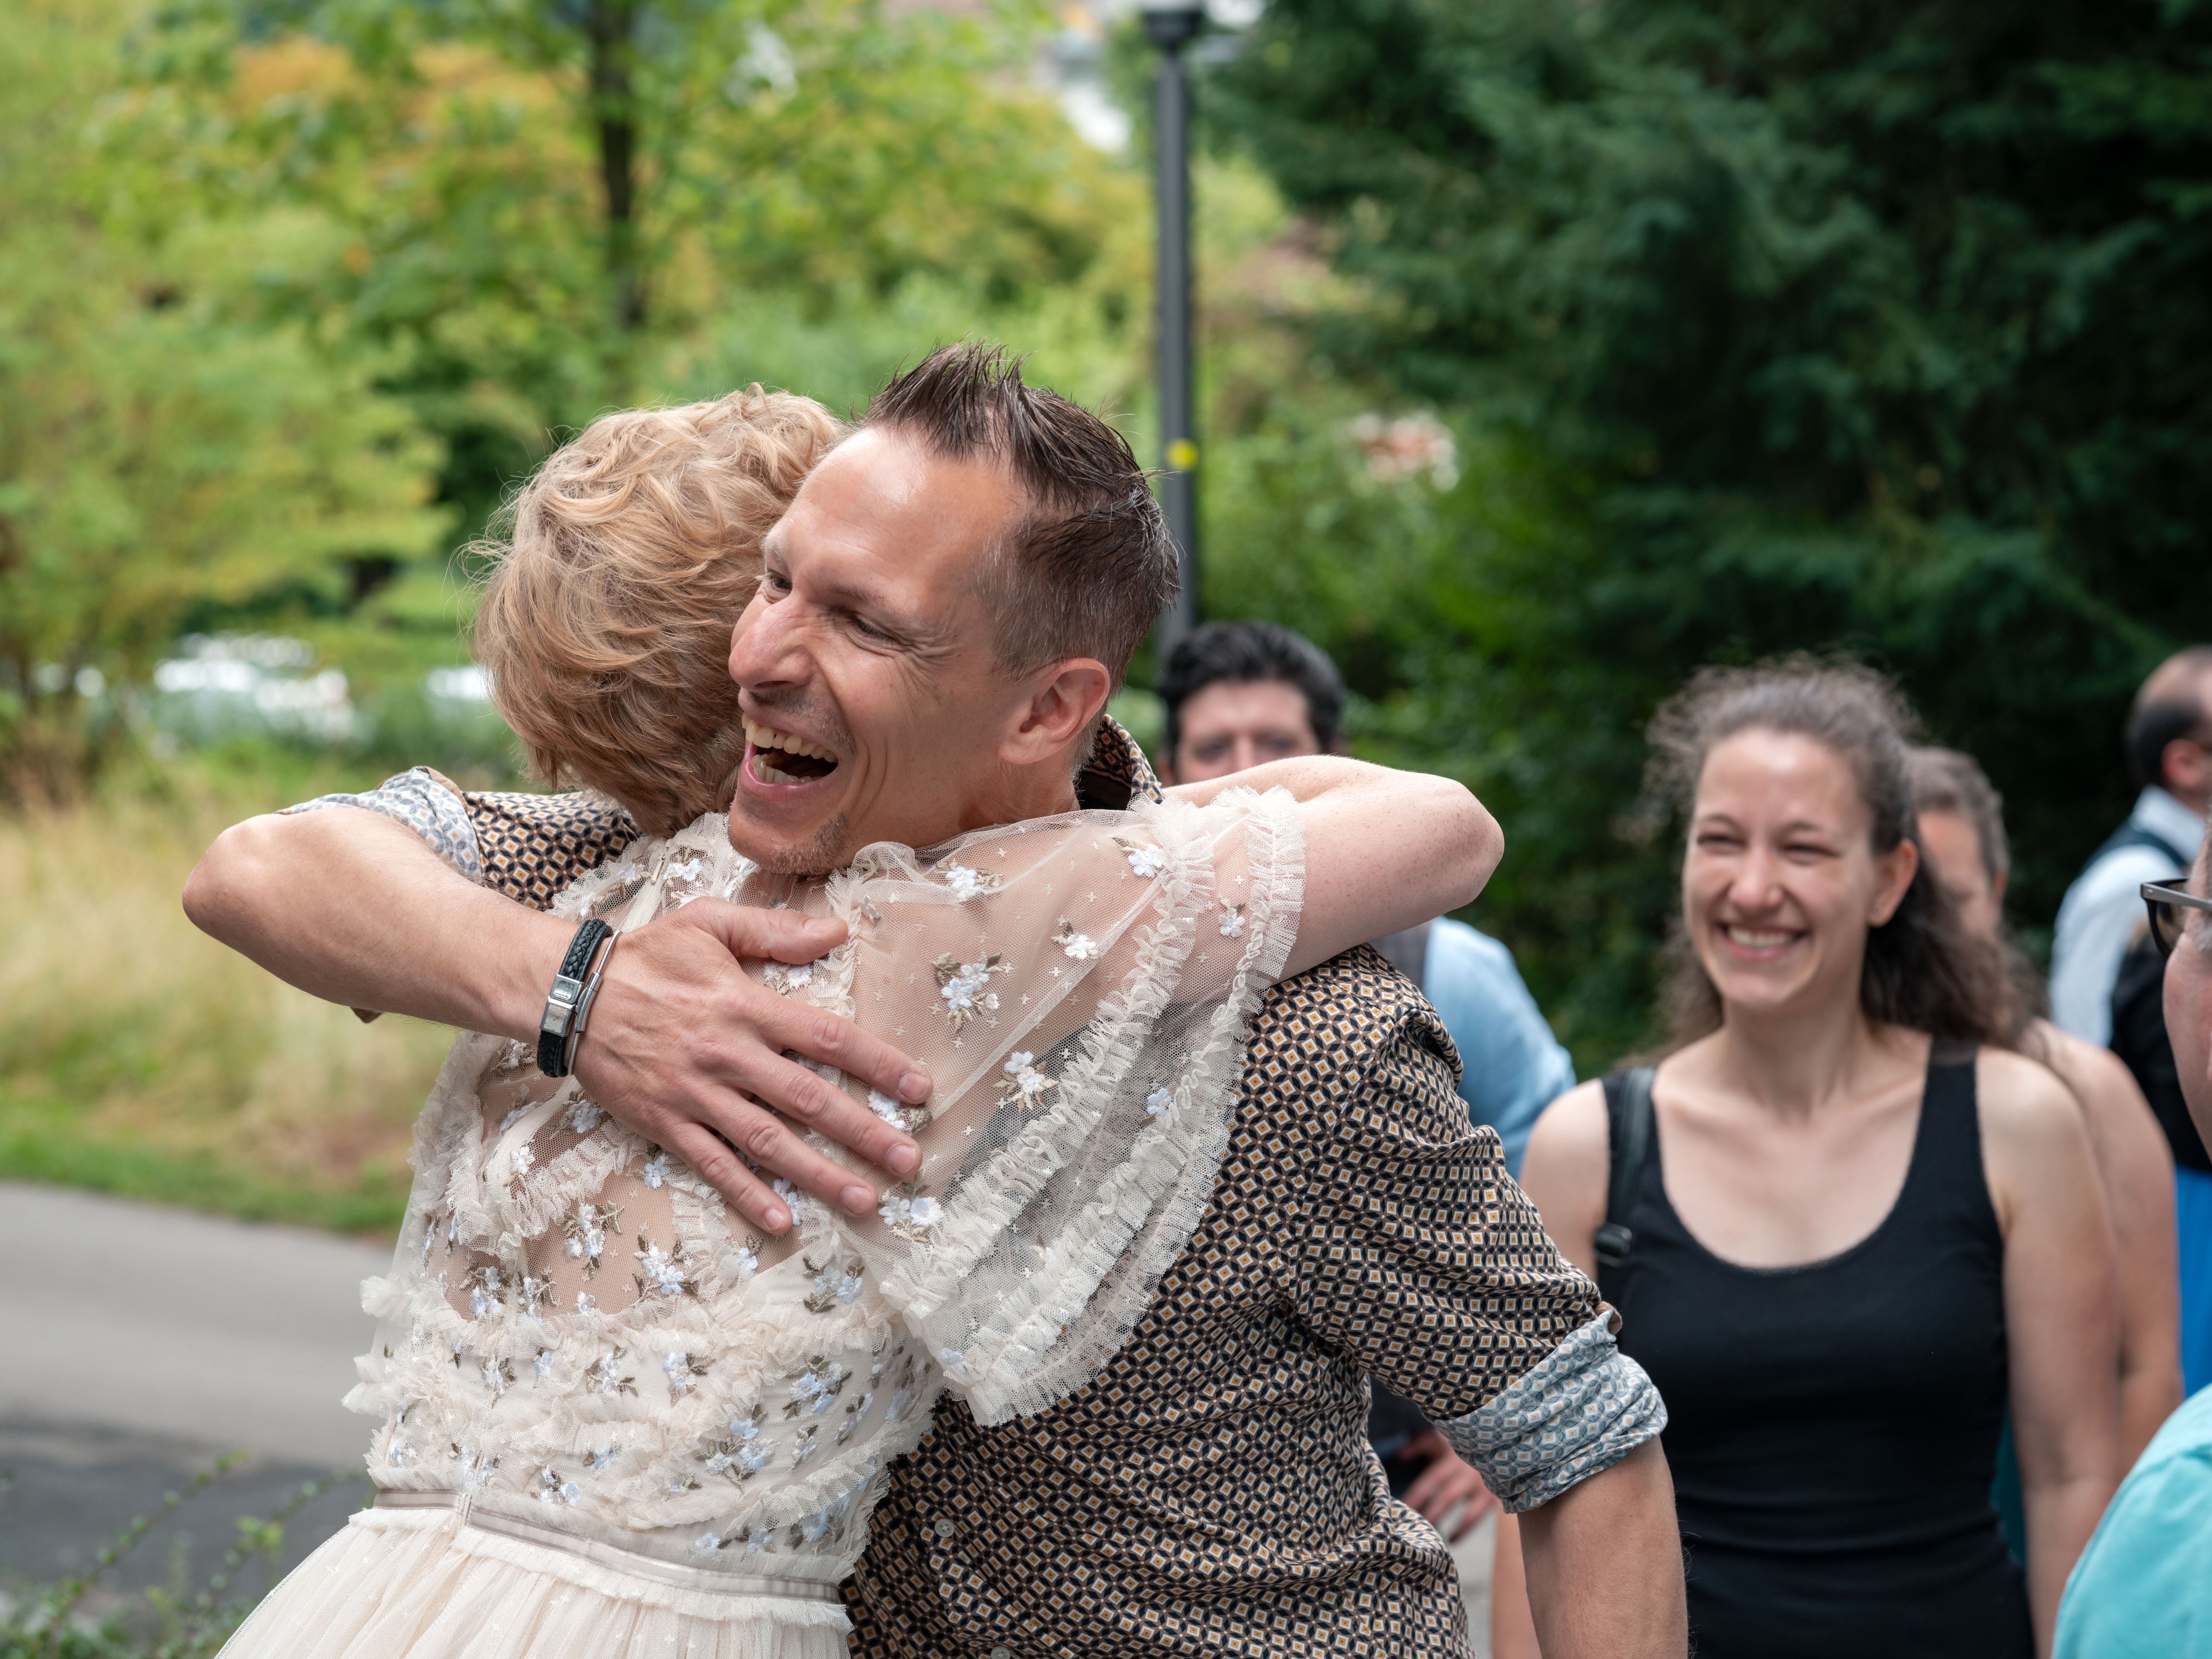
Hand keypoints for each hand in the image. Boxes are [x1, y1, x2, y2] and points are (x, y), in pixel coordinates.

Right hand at [573, 900, 929, 1234]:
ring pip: (768, 1142)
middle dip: (863, 1132)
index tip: (918, 1088)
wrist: (569, 994)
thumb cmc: (647, 955)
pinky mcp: (665, 1124)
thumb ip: (776, 931)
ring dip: (819, 1175)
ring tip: (866, 1201)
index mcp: (745, 1005)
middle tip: (909, 1160)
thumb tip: (838, 931)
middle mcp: (728, 1055)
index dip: (877, 1063)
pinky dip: (747, 1196)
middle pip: (807, 1099)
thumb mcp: (709, 924)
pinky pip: (713, 1165)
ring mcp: (695, 1095)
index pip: (827, 1037)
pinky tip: (783, 1222)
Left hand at [1400, 1431, 1496, 1540]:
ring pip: (1467, 1509)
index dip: (1416, 1494)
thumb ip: (1420, 1445)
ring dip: (1449, 1523)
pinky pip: (1478, 1516)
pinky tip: (1453, 1539)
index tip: (1402, 1508)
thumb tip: (1399, 1453)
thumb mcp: (1442, 1440)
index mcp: (1452, 1458)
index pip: (1432, 1479)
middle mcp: (1467, 1471)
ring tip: (1432, 1536)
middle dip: (1432, 1513)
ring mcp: (1482, 1484)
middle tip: (1415, 1527)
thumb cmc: (1462, 1446)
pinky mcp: (1493, 1495)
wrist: (1499, 1446)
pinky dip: (1465, 1528)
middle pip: (1448, 1496)